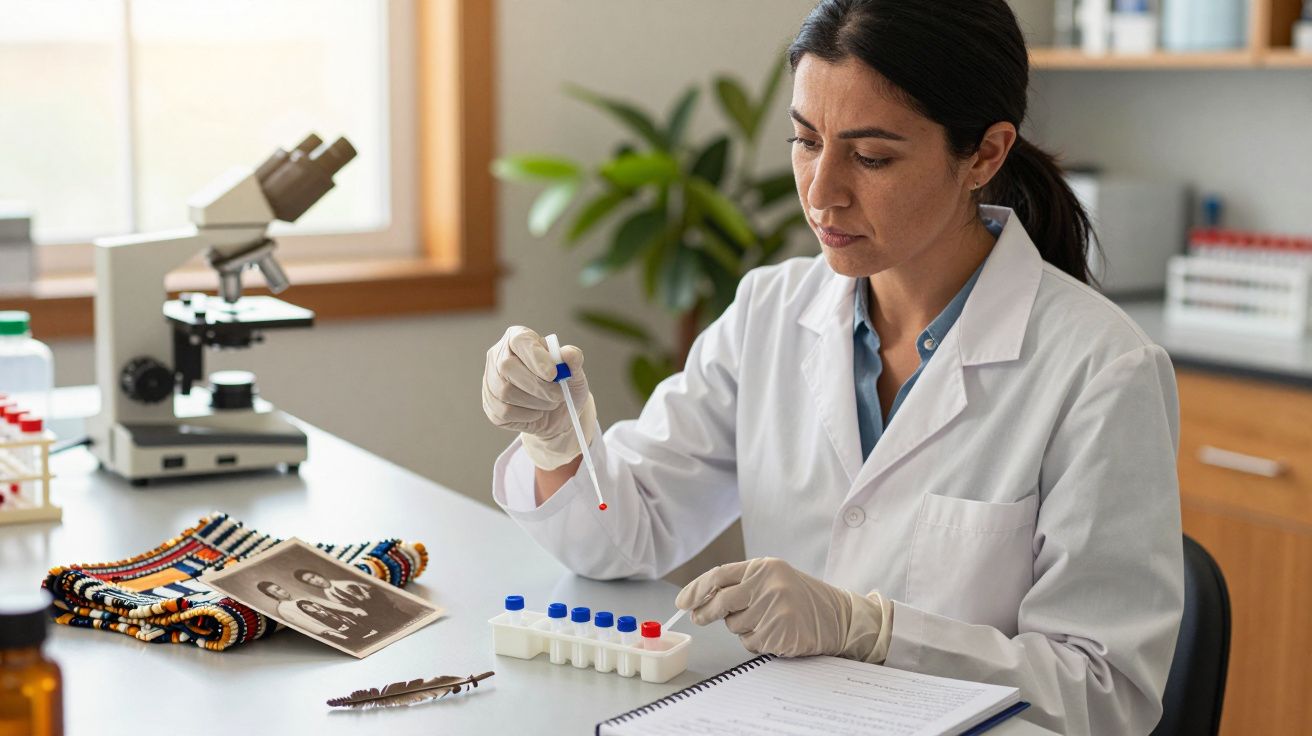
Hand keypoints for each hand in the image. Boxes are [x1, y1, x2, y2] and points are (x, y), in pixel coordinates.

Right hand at [483, 326, 595, 468]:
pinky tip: (537, 412)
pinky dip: (527, 416)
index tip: (554, 374)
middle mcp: (499, 356)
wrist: (558, 413)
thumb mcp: (575, 371)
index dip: (535, 357)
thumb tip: (569, 354)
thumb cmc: (564, 385)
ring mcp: (490, 381)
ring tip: (551, 403)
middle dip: (538, 385)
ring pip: (505, 392)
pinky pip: (504, 412)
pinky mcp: (490, 405)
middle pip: (507, 367)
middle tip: (559, 395)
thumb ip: (573, 360)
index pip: (520, 341)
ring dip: (536, 402)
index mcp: (518, 338)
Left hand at [675, 557, 891, 661]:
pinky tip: (774, 634)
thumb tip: (700, 601)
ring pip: (735, 626)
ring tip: (765, 621)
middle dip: (705, 613)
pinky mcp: (779, 633)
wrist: (837, 617)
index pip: (719, 575)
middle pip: (721, 602)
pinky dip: (757, 642)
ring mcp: (774, 610)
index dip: (696, 589)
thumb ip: (741, 584)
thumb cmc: (799, 597)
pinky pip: (751, 643)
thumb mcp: (772, 579)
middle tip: (699, 617)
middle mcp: (768, 585)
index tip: (682, 601)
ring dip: (741, 628)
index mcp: (764, 567)